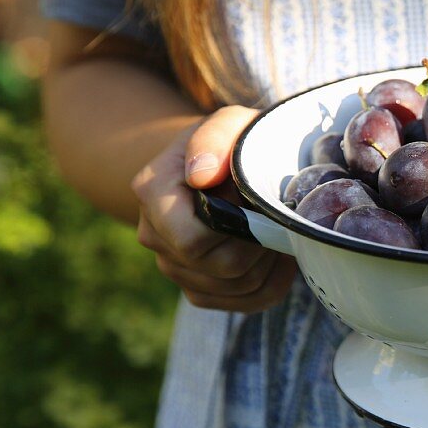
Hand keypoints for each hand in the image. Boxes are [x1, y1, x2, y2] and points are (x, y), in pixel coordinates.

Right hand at [130, 106, 297, 311]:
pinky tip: (274, 252)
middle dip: (261, 244)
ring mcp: (174, 267)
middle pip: (223, 267)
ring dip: (270, 261)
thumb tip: (201, 175)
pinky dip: (273, 279)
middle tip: (275, 216)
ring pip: (238, 287)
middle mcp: (154, 235)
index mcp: (153, 192)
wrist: (222, 166)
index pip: (193, 240)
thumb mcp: (228, 125)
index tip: (257, 201)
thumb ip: (214, 139)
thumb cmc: (229, 144)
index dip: (238, 228)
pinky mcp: (198, 290)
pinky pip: (247, 302)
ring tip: (274, 229)